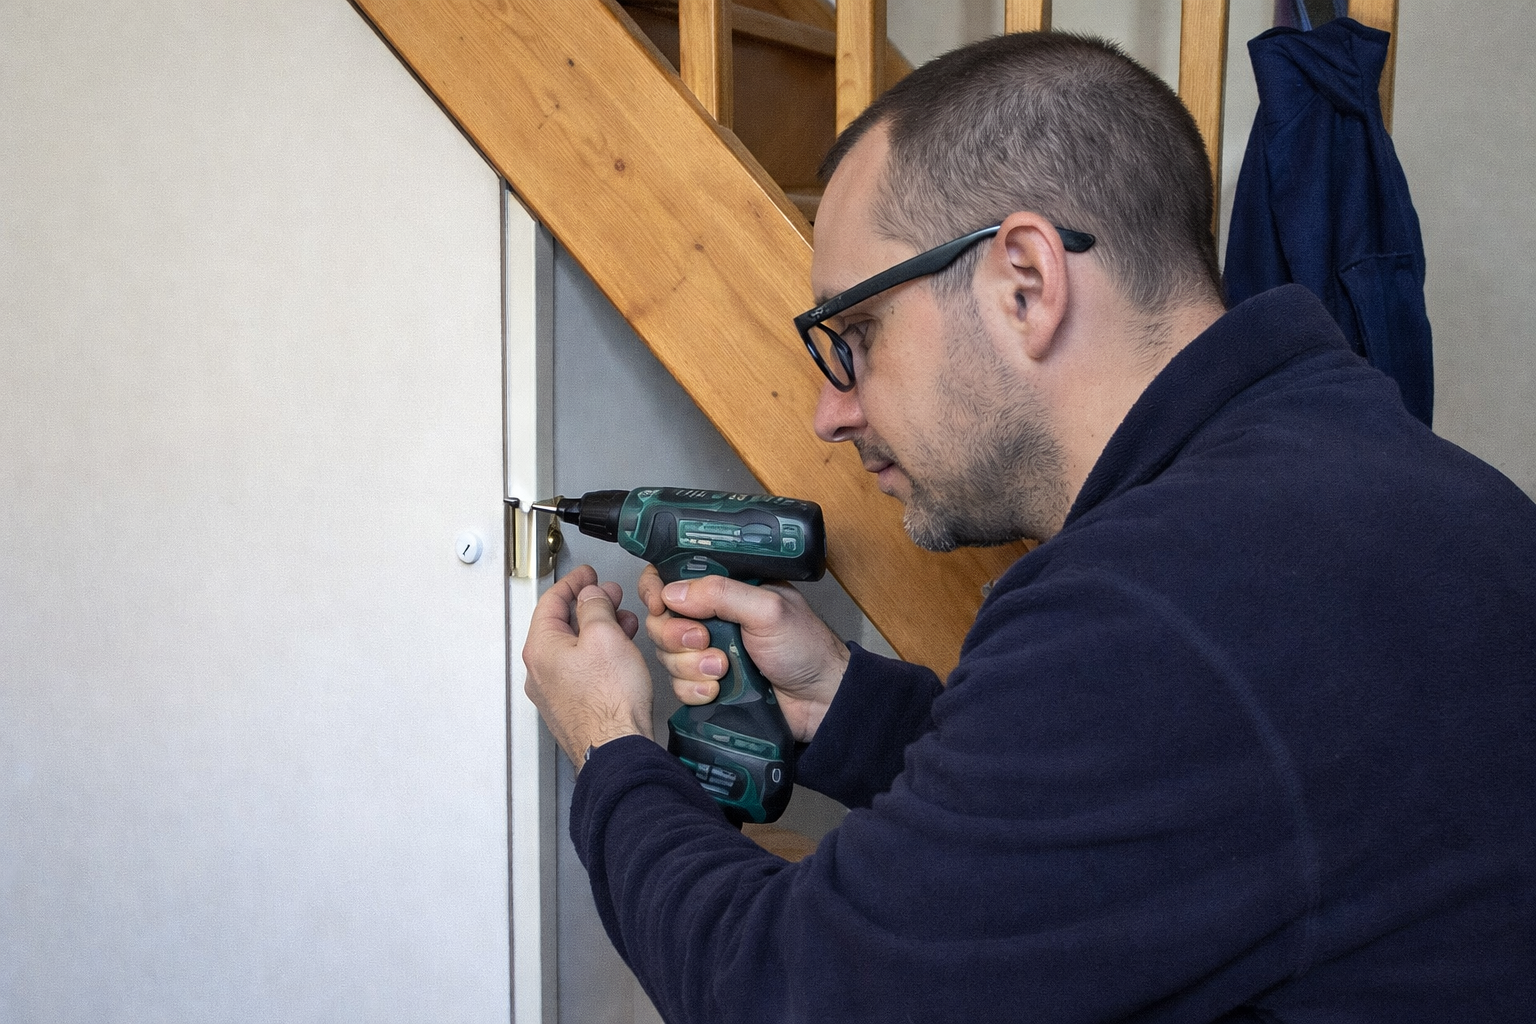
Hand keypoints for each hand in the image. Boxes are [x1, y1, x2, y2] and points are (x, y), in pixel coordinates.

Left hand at [522, 565, 652, 769]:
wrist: (617, 750)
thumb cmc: (610, 702)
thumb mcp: (605, 635)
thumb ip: (595, 607)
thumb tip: (590, 595)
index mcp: (541, 649)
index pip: (551, 602)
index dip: (573, 581)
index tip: (586, 573)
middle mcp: (541, 672)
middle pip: (561, 626)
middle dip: (589, 606)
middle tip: (609, 596)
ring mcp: (554, 694)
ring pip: (573, 650)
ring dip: (598, 631)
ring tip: (623, 625)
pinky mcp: (572, 709)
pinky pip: (581, 672)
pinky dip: (598, 655)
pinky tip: (620, 656)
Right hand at [638, 565, 849, 743]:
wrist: (820, 701)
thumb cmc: (806, 648)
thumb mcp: (768, 609)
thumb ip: (722, 594)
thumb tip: (673, 592)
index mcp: (727, 589)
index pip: (676, 578)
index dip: (658, 589)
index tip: (660, 605)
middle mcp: (713, 618)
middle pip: (663, 620)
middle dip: (676, 635)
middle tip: (703, 640)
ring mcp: (708, 652)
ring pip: (668, 656)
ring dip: (690, 665)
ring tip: (722, 670)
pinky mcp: (707, 683)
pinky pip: (679, 686)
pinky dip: (694, 690)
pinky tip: (717, 691)